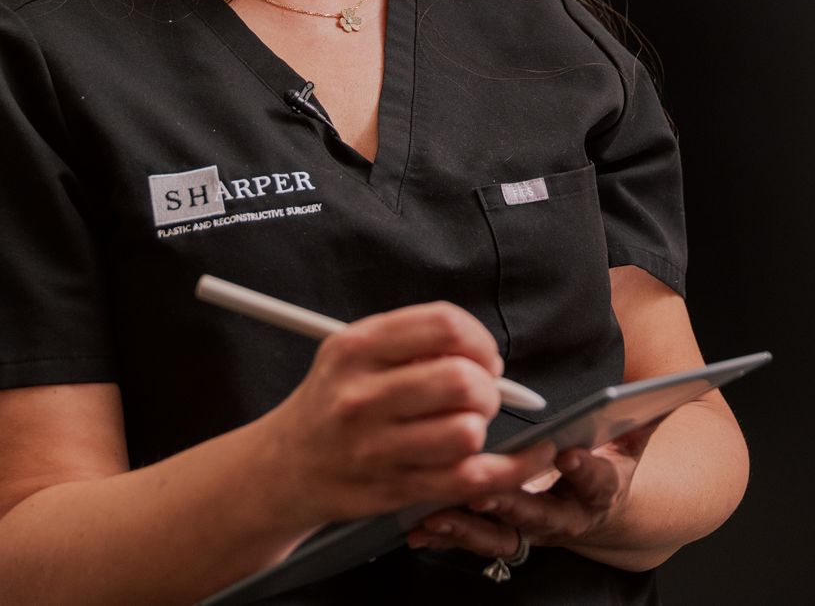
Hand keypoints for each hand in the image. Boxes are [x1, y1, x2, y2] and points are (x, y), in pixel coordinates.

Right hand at [262, 303, 557, 527]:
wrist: (283, 468)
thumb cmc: (331, 403)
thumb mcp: (352, 353)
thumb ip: (411, 341)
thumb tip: (482, 353)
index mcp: (355, 349)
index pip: (444, 326)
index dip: (478, 340)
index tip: (482, 355)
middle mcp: (362, 397)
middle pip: (462, 381)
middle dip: (487, 386)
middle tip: (479, 393)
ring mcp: (376, 448)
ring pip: (467, 432)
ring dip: (482, 426)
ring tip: (467, 424)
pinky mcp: (393, 489)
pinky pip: (470, 480)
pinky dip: (513, 469)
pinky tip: (531, 457)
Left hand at [405, 425, 654, 561]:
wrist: (607, 514)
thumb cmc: (614, 464)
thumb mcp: (636, 441)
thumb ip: (648, 415)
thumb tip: (676, 383)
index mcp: (603, 493)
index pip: (600, 483)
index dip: (587, 470)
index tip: (572, 454)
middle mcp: (568, 519)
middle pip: (542, 517)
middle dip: (513, 504)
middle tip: (486, 489)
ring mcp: (534, 532)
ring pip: (503, 537)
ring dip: (470, 527)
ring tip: (440, 512)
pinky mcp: (507, 535)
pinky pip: (475, 541)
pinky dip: (448, 536)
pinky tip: (420, 528)